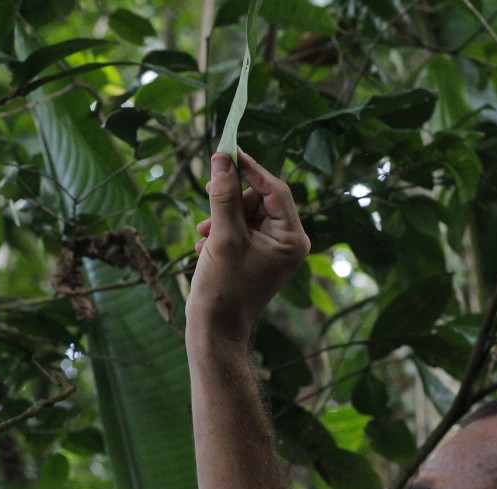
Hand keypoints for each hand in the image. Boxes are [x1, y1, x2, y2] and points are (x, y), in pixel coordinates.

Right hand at [186, 149, 309, 344]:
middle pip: (260, 198)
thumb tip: (222, 158)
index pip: (275, 189)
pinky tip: (204, 247)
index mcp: (293, 238)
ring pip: (246, 212)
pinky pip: (239, 228)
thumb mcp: (223, 236)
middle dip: (231, 198)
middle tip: (207, 189)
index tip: (227, 150)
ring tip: (203, 233)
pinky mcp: (256, 255)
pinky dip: (220, 231)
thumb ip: (223, 195)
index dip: (250, 168)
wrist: (214, 330)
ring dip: (221, 216)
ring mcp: (273, 250)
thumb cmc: (223, 288)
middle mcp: (288, 242)